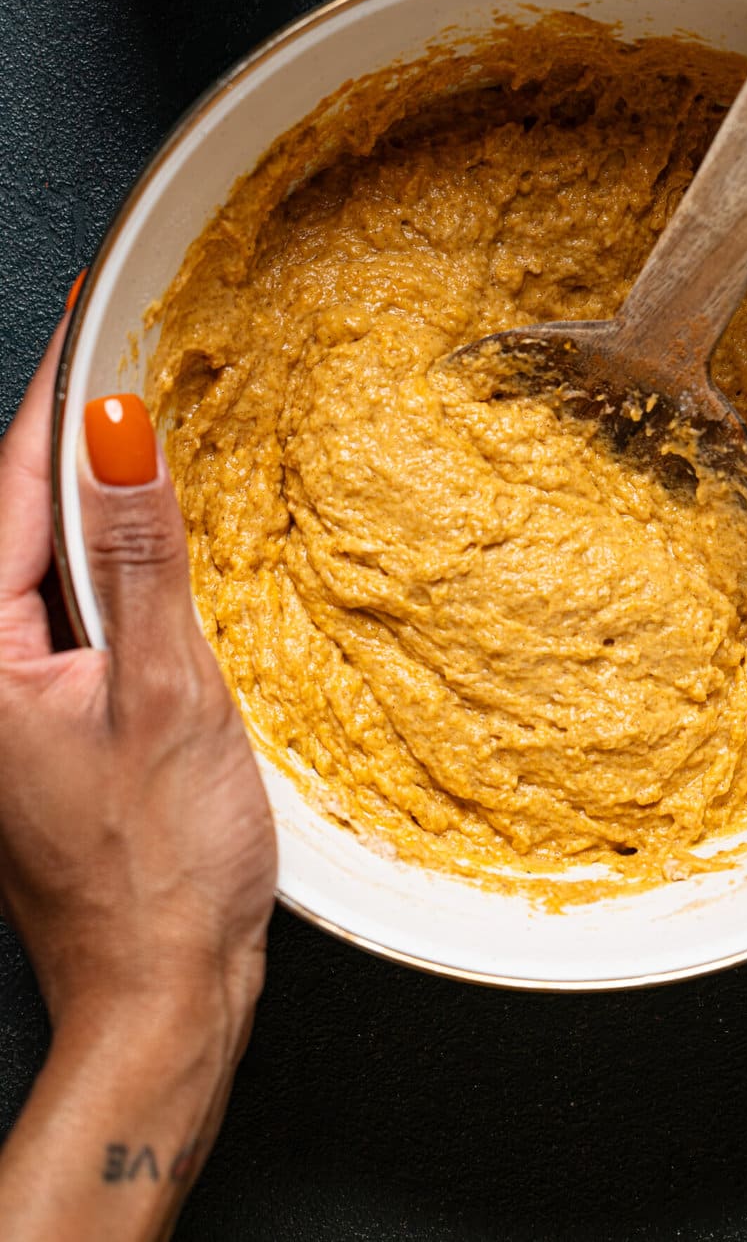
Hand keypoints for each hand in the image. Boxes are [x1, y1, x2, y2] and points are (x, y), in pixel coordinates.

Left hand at [0, 321, 276, 1239]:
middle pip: (11, 521)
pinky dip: (101, 557)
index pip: (8, 492)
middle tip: (118, 350)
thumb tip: (116, 434)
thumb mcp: (165, 691)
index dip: (51, 398)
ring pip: (36, 563)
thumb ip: (140, 554)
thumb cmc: (162, 865)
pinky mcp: (38, 726)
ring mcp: (2, 704)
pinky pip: (61, 609)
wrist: (160, 994)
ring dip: (83, 493)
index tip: (87, 316)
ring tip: (134, 422)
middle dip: (62, 433)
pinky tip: (144, 537)